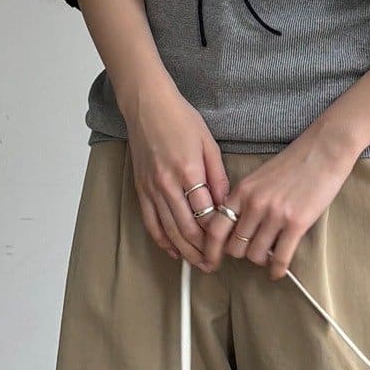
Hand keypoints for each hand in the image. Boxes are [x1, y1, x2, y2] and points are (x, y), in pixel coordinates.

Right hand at [119, 71, 228, 268]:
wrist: (147, 105)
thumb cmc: (180, 119)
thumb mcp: (209, 144)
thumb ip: (218, 177)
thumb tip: (226, 205)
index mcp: (188, 171)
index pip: (206, 213)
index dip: (218, 233)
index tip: (228, 243)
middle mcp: (167, 184)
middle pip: (187, 229)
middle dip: (203, 251)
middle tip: (215, 264)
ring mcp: (151, 188)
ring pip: (168, 230)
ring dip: (185, 251)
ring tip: (198, 264)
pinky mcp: (141, 189)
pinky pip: (151, 222)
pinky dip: (162, 240)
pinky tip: (174, 250)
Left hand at [202, 122, 359, 279]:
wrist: (325, 149)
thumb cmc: (295, 162)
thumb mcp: (259, 177)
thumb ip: (245, 199)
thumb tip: (236, 226)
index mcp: (242, 191)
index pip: (215, 228)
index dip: (210, 250)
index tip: (211, 260)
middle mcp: (254, 204)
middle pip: (234, 247)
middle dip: (242, 254)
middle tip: (252, 251)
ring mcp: (275, 214)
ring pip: (256, 255)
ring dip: (262, 260)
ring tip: (270, 256)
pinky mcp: (296, 223)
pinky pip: (280, 257)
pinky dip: (278, 269)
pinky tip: (279, 271)